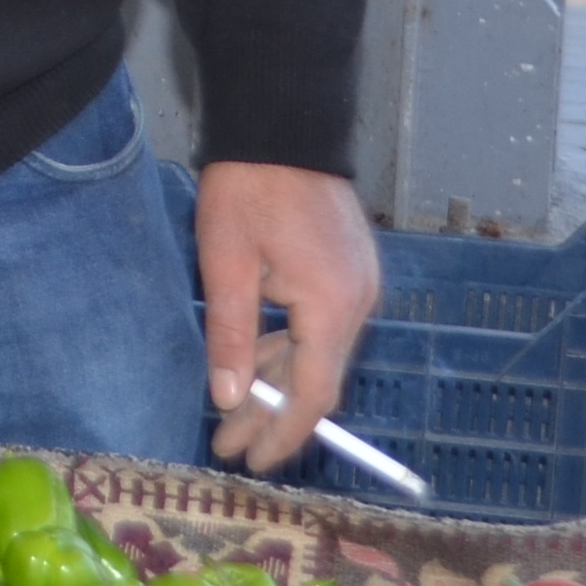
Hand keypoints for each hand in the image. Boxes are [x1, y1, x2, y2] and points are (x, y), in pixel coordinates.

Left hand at [196, 160, 378, 473]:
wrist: (282, 123)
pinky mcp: (350, 268)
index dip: (285, 434)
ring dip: (279, 381)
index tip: (255, 462)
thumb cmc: (248, 187)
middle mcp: (358, 300)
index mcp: (331, 304)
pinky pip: (323, 325)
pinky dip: (292, 348)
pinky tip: (259, 365)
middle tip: (226, 443)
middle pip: (318, 377)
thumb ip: (232, 337)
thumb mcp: (226, 265)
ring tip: (232, 413)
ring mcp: (359, 283)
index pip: (314, 393)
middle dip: (272, 414)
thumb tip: (229, 399)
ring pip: (320, 351)